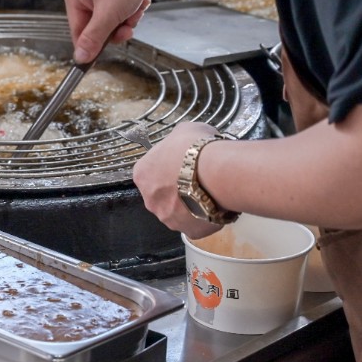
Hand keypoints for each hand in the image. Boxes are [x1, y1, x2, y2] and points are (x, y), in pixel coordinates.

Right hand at [61, 0, 158, 62]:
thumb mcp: (108, 15)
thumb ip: (93, 39)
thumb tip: (80, 57)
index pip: (77, 30)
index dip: (92, 43)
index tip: (101, 55)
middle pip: (95, 25)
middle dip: (115, 28)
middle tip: (127, 29)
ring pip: (110, 18)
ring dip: (125, 20)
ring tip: (136, 11)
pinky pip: (119, 8)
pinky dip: (130, 10)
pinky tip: (140, 2)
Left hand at [132, 121, 224, 238]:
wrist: (214, 172)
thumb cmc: (195, 148)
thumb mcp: (184, 130)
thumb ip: (179, 139)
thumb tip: (187, 140)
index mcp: (142, 173)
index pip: (154, 171)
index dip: (172, 166)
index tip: (186, 163)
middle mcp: (150, 199)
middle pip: (164, 194)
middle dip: (180, 188)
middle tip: (199, 178)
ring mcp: (168, 218)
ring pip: (180, 211)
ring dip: (193, 203)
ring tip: (212, 192)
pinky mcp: (189, 231)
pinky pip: (197, 224)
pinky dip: (207, 217)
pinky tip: (218, 206)